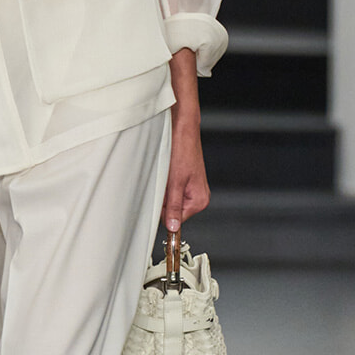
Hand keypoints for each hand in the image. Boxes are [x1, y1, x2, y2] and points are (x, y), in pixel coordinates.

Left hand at [163, 49, 209, 234]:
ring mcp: (190, 187)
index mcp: (199, 200)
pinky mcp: (182, 179)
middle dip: (162, 199)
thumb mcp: (174, 182)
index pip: (176, 220)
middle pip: (172, 210)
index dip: (164, 212)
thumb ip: (173, 206)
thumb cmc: (181, 149)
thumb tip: (173, 228)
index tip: (155, 203)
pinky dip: (162, 182)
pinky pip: (168, 188)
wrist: (181, 127)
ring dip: (161, 190)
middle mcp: (197, 195)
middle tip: (160, 183)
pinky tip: (163, 171)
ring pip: (168, 199)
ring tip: (163, 174)